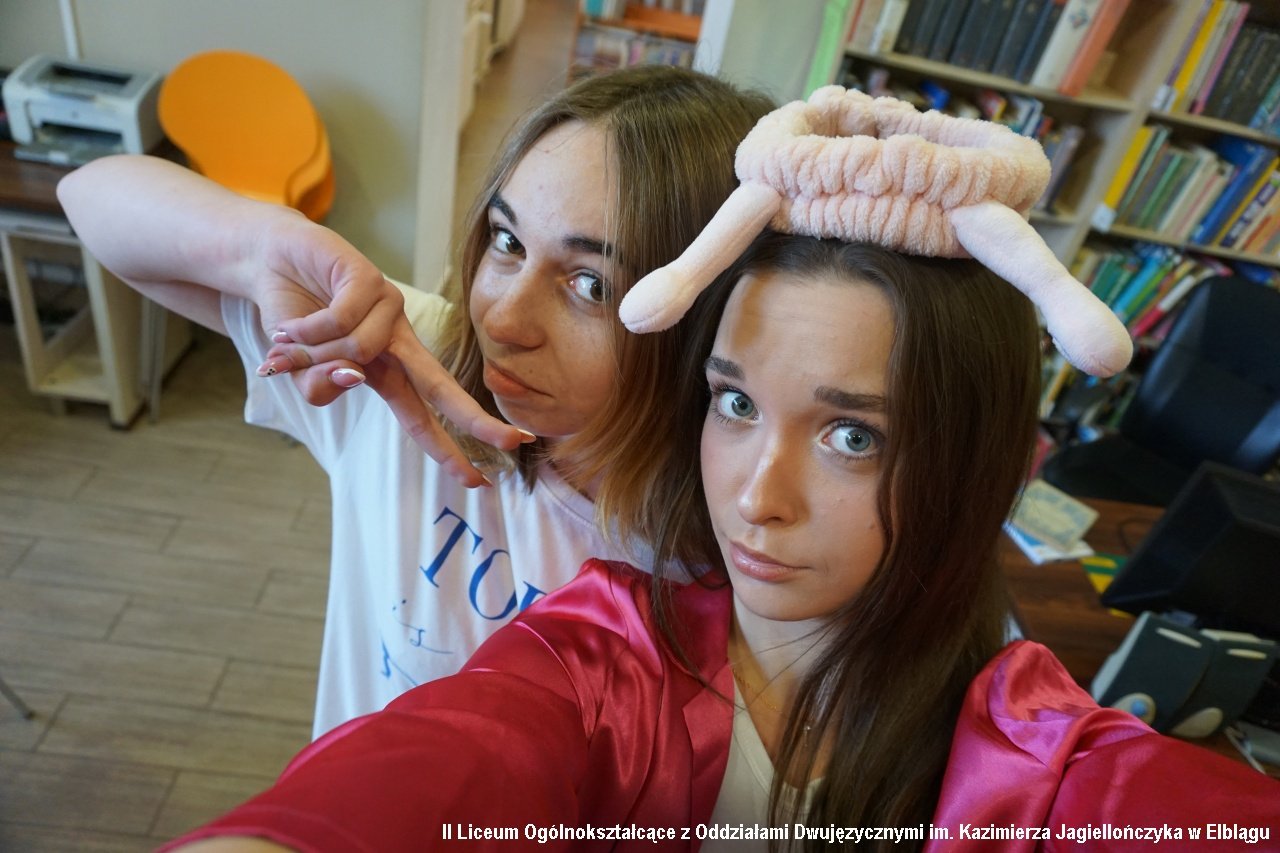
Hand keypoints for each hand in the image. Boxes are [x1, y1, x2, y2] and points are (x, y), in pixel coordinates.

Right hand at [246, 225, 530, 486]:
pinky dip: (307, 330)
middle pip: (442, 386)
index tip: (480, 481)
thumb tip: (352, 376)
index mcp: (388, 370)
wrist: (268, 261)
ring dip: (313, 352)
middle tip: (517, 442)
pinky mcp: (371, 280)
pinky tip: (292, 324)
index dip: (449, 449)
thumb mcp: (301, 371)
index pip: (425, 416)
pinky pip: (342, 320)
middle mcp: (398, 342)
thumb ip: (320, 388)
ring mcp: (389, 308)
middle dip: (478, 419)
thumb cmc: (292, 321)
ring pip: (359, 351)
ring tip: (291, 339)